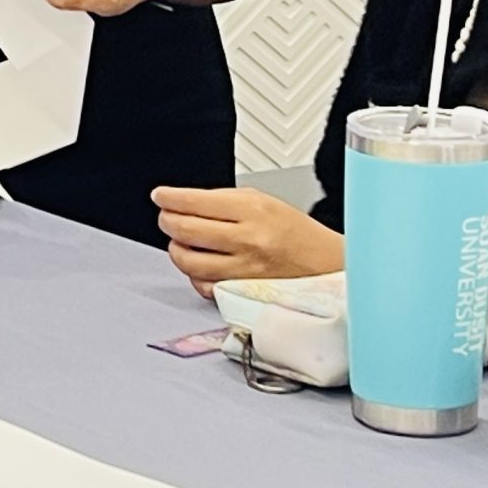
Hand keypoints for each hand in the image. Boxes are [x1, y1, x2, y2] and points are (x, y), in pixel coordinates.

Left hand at [151, 186, 343, 295]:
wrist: (327, 265)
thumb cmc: (296, 233)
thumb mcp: (263, 201)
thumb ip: (222, 201)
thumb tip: (184, 201)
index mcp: (252, 210)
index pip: (195, 201)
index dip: (169, 198)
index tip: (160, 196)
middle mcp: (248, 239)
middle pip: (185, 230)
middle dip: (167, 221)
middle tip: (166, 217)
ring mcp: (245, 269)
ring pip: (189, 261)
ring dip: (176, 249)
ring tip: (179, 241)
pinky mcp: (244, 292)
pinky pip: (204, 286)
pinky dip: (194, 275)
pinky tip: (199, 264)